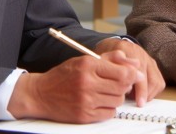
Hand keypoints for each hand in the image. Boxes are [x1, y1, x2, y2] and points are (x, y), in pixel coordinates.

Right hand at [8, 50, 143, 123]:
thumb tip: (135, 63)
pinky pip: (109, 113)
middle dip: (125, 84)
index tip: (134, 73)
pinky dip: (109, 107)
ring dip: (117, 95)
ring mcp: (86, 101)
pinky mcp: (84, 116)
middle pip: (122, 87)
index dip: (132, 73)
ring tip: (106, 90)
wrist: (41, 94)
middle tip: (119, 81)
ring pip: (117, 100)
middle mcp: (88, 83)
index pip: (122, 72)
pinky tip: (100, 100)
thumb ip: (112, 58)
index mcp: (88, 65)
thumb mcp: (86, 59)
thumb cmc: (64, 74)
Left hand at [95, 38, 164, 106]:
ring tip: (137, 98)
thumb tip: (127, 85)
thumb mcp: (105, 60)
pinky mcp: (153, 66)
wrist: (114, 47)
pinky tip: (141, 93)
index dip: (141, 90)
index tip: (139, 102)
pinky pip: (159, 82)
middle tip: (136, 103)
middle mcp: (143, 55)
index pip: (141, 73)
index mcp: (131, 51)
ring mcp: (150, 60)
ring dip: (150, 94)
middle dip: (146, 94)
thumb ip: (113, 69)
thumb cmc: (109, 56)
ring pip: (157, 82)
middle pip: (152, 80)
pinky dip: (153, 91)